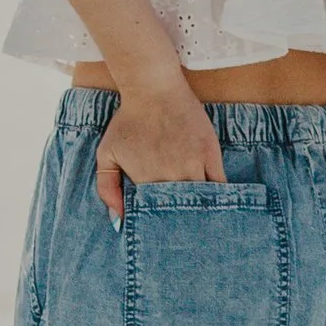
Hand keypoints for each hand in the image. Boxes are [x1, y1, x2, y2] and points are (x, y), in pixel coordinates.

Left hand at [95, 80, 225, 221]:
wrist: (153, 89)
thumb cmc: (126, 121)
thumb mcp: (106, 154)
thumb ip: (107, 188)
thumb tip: (118, 221)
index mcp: (146, 181)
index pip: (156, 214)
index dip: (159, 225)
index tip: (161, 233)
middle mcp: (171, 176)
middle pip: (180, 211)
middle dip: (181, 224)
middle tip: (184, 235)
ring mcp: (194, 164)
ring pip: (201, 200)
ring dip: (200, 211)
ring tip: (202, 225)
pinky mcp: (210, 152)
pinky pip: (219, 184)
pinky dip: (219, 196)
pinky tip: (218, 205)